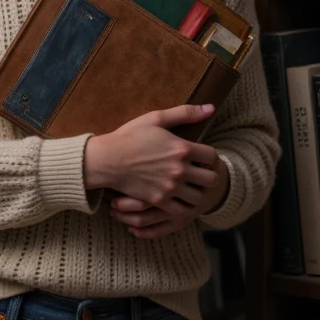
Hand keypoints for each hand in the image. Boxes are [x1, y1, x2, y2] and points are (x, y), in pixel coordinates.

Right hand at [83, 103, 227, 237]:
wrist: (107, 159)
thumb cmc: (130, 136)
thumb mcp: (156, 118)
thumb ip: (186, 113)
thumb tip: (211, 108)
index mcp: (182, 148)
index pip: (212, 157)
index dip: (209, 157)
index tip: (200, 158)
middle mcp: (180, 170)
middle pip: (212, 180)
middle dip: (208, 176)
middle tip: (199, 174)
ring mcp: (170, 187)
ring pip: (199, 198)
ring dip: (197, 192)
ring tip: (190, 188)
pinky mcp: (159, 200)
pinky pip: (182, 211)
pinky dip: (184, 207)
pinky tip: (178, 200)